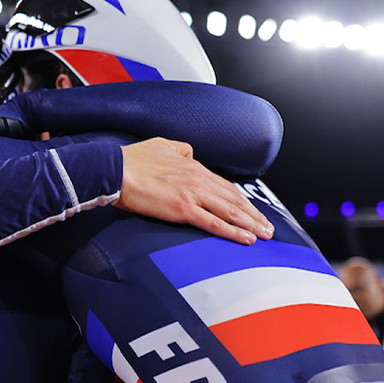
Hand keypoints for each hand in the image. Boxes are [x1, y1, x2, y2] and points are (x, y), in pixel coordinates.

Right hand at [117, 137, 273, 244]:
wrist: (115, 170)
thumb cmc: (133, 159)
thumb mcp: (162, 145)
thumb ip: (180, 150)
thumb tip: (190, 154)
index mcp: (193, 166)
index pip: (225, 185)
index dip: (241, 199)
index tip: (252, 210)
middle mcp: (198, 180)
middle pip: (233, 199)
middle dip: (253, 215)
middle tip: (268, 228)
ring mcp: (192, 194)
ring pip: (230, 211)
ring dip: (250, 224)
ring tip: (264, 235)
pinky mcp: (182, 209)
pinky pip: (213, 223)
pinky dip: (232, 232)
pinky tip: (246, 238)